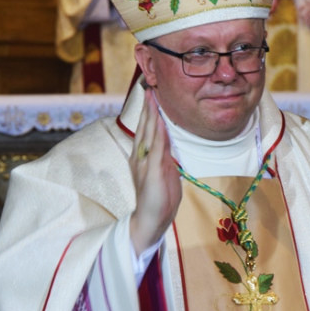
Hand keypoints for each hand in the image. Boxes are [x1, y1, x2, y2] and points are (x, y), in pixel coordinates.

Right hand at [128, 89, 181, 254]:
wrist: (150, 220)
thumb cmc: (158, 199)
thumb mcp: (163, 173)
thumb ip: (164, 158)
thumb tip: (169, 145)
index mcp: (141, 157)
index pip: (145, 131)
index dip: (148, 114)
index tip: (151, 97)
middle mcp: (139, 157)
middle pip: (144, 128)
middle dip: (148, 108)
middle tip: (149, 90)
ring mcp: (144, 164)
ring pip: (149, 134)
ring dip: (151, 115)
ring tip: (152, 99)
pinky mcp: (152, 172)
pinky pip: (157, 149)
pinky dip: (158, 134)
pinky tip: (160, 122)